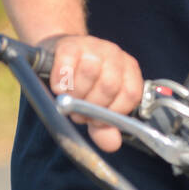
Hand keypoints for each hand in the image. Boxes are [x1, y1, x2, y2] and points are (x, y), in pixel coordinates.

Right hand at [39, 34, 143, 152]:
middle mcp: (115, 55)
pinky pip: (67, 67)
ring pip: (89, 73)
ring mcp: (94, 46)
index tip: (96, 121)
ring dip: (75, 94)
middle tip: (78, 113)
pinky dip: (60, 81)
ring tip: (67, 100)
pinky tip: (58, 87)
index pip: (130, 94)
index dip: (112, 113)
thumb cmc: (82, 81)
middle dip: (90, 106)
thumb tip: (112, 145)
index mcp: (129, 69)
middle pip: (109, 85)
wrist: (59, 53)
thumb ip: (104, 124)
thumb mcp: (95, 103)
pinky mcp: (69, 44)